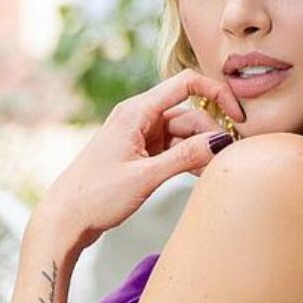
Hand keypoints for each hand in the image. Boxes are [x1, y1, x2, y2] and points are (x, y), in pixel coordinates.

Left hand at [37, 69, 245, 250]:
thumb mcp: (145, 177)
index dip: (218, 94)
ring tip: (212, 174)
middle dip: (210, 135)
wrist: (64, 219)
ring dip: (200, 151)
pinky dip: (187, 159)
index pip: (187, 84)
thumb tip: (221, 142)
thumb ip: (185, 158)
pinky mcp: (139, 154)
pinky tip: (198, 176)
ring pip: (183, 134)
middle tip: (225, 162)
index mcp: (136, 111)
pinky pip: (172, 149)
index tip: (238, 117)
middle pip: (189, 114)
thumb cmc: (96, 196)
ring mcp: (138, 136)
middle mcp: (138, 118)